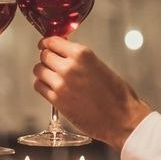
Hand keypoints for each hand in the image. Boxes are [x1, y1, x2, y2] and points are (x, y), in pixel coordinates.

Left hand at [32, 37, 151, 149]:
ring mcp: (61, 84)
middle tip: (50, 62)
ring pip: (38, 70)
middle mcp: (69, 66)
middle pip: (44, 55)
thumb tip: (64, 54)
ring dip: (43, 71)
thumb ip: (80, 59)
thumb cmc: (117, 95)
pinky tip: (50, 88)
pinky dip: (42, 85)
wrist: (122, 118)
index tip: (46, 45)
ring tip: (51, 76)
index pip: (53, 41)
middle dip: (46, 57)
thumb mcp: (100, 66)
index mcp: (82, 54)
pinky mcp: (57, 100)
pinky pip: (39, 87)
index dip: (47, 43)